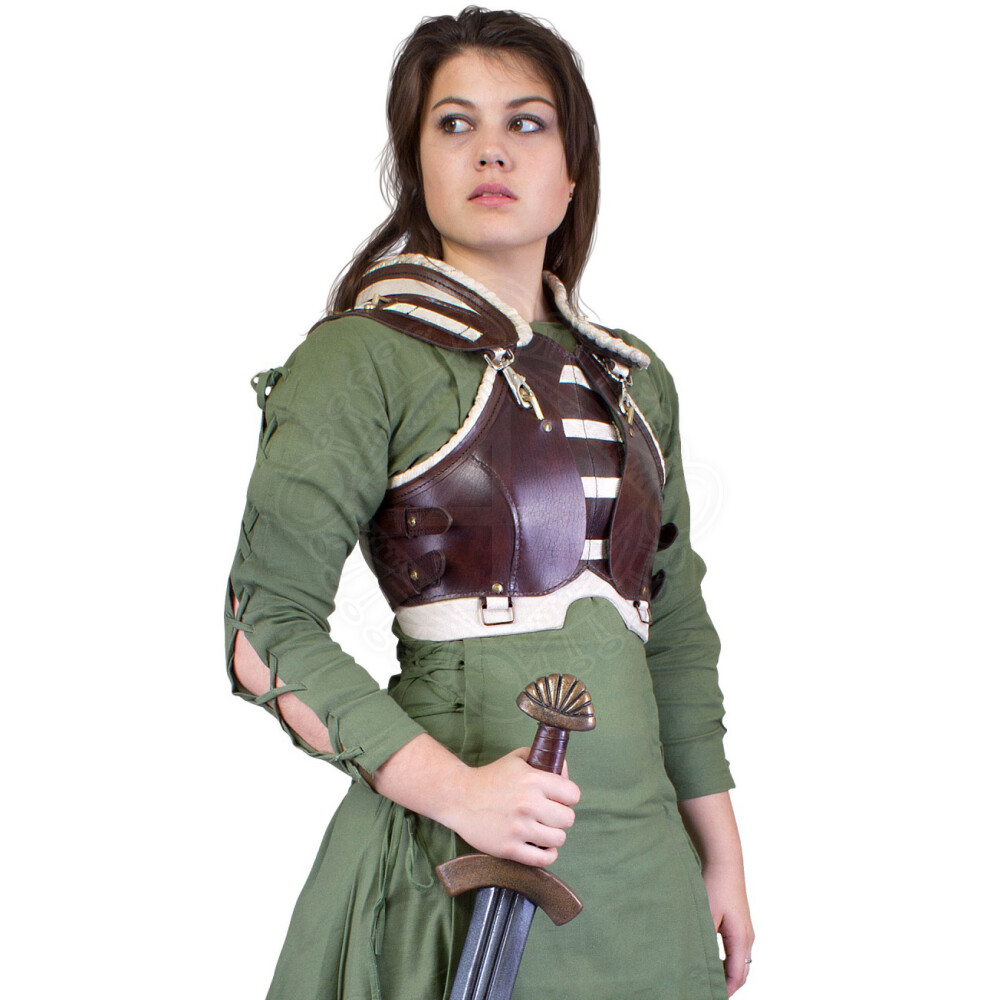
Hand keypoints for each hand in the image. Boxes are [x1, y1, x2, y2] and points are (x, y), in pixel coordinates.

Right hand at [443, 747, 579, 867]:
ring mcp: (519, 828)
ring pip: (559, 839)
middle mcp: (529, 804)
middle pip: (568, 819)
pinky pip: (543, 858)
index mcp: (533, 780)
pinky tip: (541, 846)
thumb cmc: (490, 777)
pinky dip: (547, 854)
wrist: (459, 797)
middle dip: (560, 817)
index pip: (573, 795)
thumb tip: (564, 771)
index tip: (558, 800)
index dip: (567, 797)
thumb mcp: (517, 759)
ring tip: (541, 829)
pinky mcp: (510, 848)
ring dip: (552, 835)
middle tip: (548, 815)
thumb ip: (542, 759)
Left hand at [702, 863, 754, 995]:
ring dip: (728, 974)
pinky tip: (713, 961)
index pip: (736, 975)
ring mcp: (746, 931)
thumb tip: (698, 960)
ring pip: (740, 962)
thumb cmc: (715, 885)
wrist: (723, 861)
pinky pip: (738, 951)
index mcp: (741, 938)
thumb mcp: (707, 914)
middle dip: (728, 986)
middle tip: (709, 991)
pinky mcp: (740, 924)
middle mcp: (748, 937)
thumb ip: (705, 939)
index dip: (725, 990)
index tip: (710, 996)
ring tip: (709, 981)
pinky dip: (728, 962)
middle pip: (741, 972)